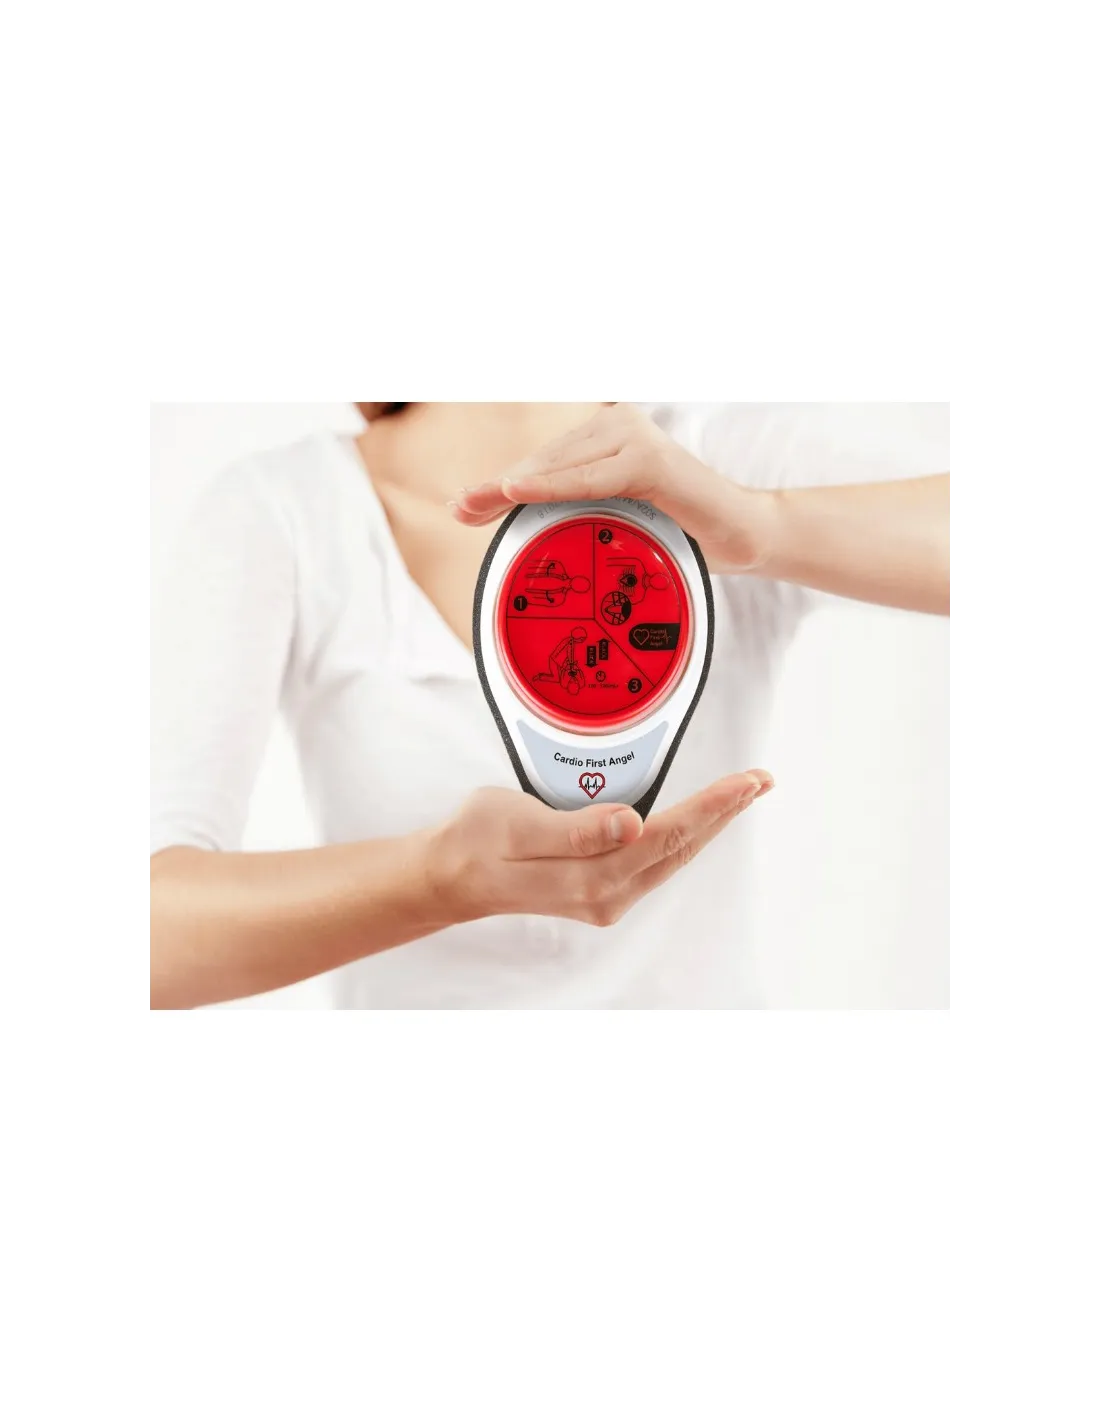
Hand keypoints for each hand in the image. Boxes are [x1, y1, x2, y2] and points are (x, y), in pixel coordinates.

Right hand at [426, 771, 772, 927]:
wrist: (451, 877)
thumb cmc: (477, 843)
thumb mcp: (517, 824)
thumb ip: (576, 829)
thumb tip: (631, 825)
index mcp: (590, 879)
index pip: (666, 836)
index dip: (710, 807)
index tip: (745, 783)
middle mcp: (606, 896)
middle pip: (680, 848)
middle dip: (724, 813)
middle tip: (760, 780)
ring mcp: (606, 898)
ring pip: (673, 857)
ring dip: (709, 824)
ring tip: (741, 794)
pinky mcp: (601, 890)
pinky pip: (655, 861)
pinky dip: (683, 835)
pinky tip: (697, 820)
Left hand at [450, 403, 777, 574]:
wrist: (743, 535)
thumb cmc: (683, 531)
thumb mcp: (620, 522)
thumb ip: (581, 515)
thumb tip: (525, 531)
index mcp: (610, 438)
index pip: (545, 463)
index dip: (501, 486)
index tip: (464, 505)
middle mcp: (619, 427)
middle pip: (544, 462)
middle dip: (498, 489)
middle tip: (460, 508)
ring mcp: (635, 439)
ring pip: (560, 467)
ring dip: (513, 487)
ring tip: (475, 504)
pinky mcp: (651, 460)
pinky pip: (590, 478)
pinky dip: (551, 486)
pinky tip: (516, 492)